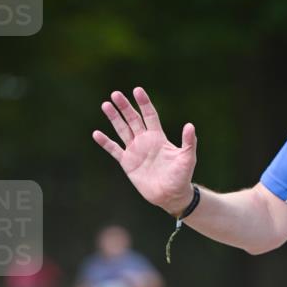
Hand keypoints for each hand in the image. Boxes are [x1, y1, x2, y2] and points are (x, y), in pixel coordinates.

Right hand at [92, 87, 195, 214]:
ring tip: (105, 105)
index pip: (149, 115)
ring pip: (122, 130)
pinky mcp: (127, 163)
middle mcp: (145, 140)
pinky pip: (114, 150)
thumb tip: (190, 125)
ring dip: (114, 118)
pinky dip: (105, 142)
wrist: (170, 195)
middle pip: (133, 119)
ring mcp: (135, 150)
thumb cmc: (181, 177)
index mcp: (158, 137)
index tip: (137, 90)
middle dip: (125, 107)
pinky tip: (96, 133)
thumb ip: (188, 142)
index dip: (144, 103)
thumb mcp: (187, 158)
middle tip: (115, 94)